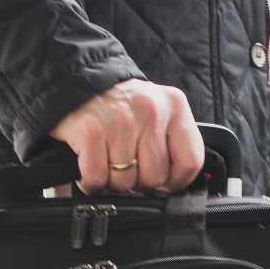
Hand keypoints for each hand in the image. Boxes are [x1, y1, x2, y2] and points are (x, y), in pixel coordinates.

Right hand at [50, 79, 205, 194]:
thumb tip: (174, 186)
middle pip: (155, 177)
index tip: (163, 183)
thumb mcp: (158, 112)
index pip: (191, 161)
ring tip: (107, 161)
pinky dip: (90, 181)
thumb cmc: (121, 106)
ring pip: (125, 182)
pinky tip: (90, 166)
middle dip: (139, 182)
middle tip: (127, 167)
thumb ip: (171, 142)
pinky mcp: (91, 130)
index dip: (175, 182)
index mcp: (174, 106)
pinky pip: (97, 178)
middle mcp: (150, 111)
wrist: (78, 82)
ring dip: (112, 181)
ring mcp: (121, 120)